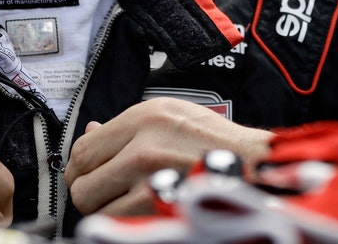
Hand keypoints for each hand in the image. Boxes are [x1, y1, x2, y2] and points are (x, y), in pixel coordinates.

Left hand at [64, 97, 272, 215]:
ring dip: (106, 208)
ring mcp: (152, 181)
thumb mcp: (175, 115)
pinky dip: (124, 221)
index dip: (80, 166)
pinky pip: (119, 222)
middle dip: (88, 190)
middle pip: (82, 179)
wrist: (258, 170)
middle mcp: (146, 146)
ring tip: (127, 200)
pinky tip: (143, 211)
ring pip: (95, 206)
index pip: (82, 148)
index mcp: (147, 118)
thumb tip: (91, 131)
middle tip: (103, 191)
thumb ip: (130, 126)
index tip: (86, 172)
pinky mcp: (159, 209)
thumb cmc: (222, 144)